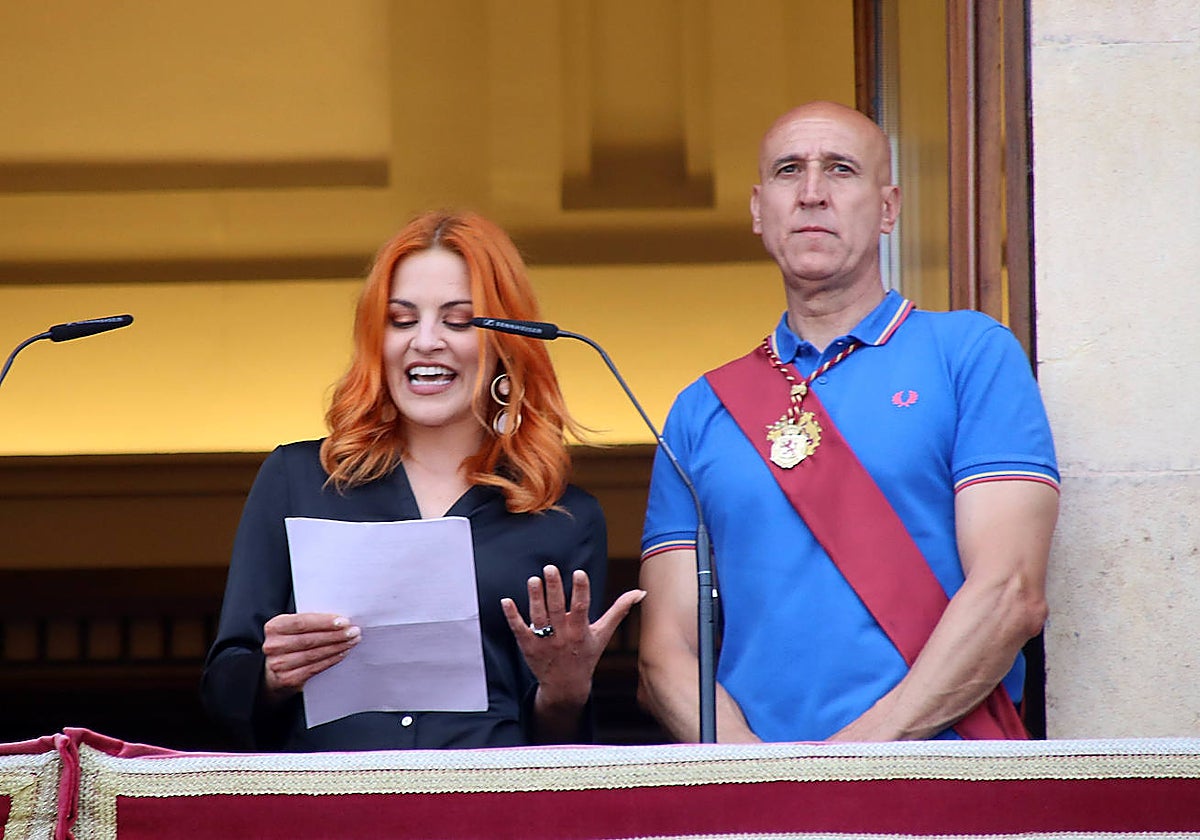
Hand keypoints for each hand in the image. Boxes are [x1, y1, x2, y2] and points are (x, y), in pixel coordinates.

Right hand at [261, 612, 360, 701]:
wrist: (275, 672)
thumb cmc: (291, 643)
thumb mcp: (294, 628)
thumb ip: (310, 621)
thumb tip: (340, 619)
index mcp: (274, 627)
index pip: (301, 622)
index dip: (324, 622)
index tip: (344, 621)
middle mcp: (273, 646)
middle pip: (309, 639)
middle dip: (336, 635)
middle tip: (354, 631)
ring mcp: (279, 664)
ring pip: (313, 654)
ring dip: (337, 647)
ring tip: (352, 641)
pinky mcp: (287, 679)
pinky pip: (314, 668)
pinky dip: (331, 660)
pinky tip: (342, 653)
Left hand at [501, 566, 644, 710]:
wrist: (566, 686)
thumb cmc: (586, 655)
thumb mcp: (603, 634)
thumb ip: (619, 610)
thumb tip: (640, 593)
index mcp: (581, 631)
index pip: (582, 607)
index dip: (581, 590)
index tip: (579, 572)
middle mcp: (563, 636)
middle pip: (557, 609)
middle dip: (554, 588)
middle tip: (550, 568)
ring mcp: (544, 642)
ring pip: (538, 617)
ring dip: (534, 598)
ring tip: (533, 579)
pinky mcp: (528, 646)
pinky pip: (519, 630)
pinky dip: (512, 616)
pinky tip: (506, 601)